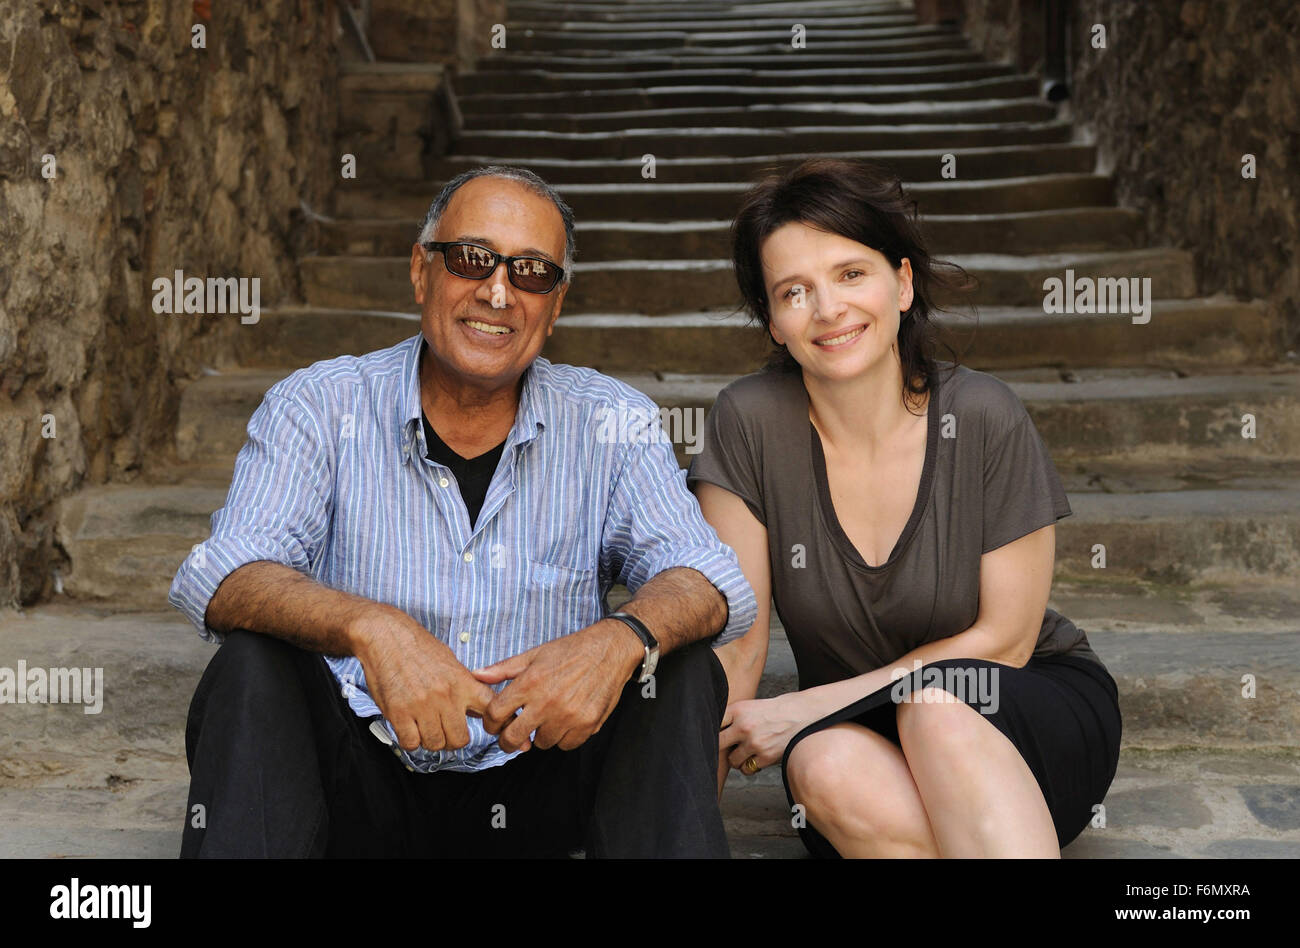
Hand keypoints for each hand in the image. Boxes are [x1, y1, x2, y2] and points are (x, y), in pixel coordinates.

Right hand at [349, 607, 496, 753]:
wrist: (386, 635)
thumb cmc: (417, 646)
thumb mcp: (450, 662)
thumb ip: (465, 686)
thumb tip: (477, 711)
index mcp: (462, 681)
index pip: (490, 708)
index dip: (494, 722)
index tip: (489, 728)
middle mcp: (445, 695)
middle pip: (460, 739)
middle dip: (452, 739)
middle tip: (444, 731)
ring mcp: (422, 705)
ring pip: (435, 744)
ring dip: (430, 740)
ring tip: (424, 727)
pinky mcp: (399, 712)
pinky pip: (411, 743)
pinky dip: (410, 740)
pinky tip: (409, 728)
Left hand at [471, 620, 642, 752]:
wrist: (610, 649)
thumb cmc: (572, 650)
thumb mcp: (535, 654)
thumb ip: (504, 668)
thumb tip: (477, 675)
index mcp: (530, 682)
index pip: (496, 713)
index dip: (490, 723)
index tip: (495, 724)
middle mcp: (547, 701)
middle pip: (513, 737)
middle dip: (507, 740)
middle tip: (511, 736)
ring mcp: (568, 715)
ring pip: (541, 743)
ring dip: (540, 736)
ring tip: (546, 721)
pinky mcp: (587, 724)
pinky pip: (566, 745)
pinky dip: (563, 738)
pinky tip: (564, 723)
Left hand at [719, 692, 815, 773]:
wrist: (799, 714)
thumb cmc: (771, 712)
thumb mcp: (749, 706)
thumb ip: (731, 718)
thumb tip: (710, 734)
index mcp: (738, 710)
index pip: (713, 725)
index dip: (710, 732)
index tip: (709, 737)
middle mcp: (744, 726)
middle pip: (718, 745)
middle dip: (721, 748)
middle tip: (727, 747)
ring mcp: (754, 742)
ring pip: (732, 761)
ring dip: (737, 759)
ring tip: (746, 751)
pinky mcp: (765, 756)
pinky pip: (747, 769)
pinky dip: (751, 765)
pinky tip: (758, 755)